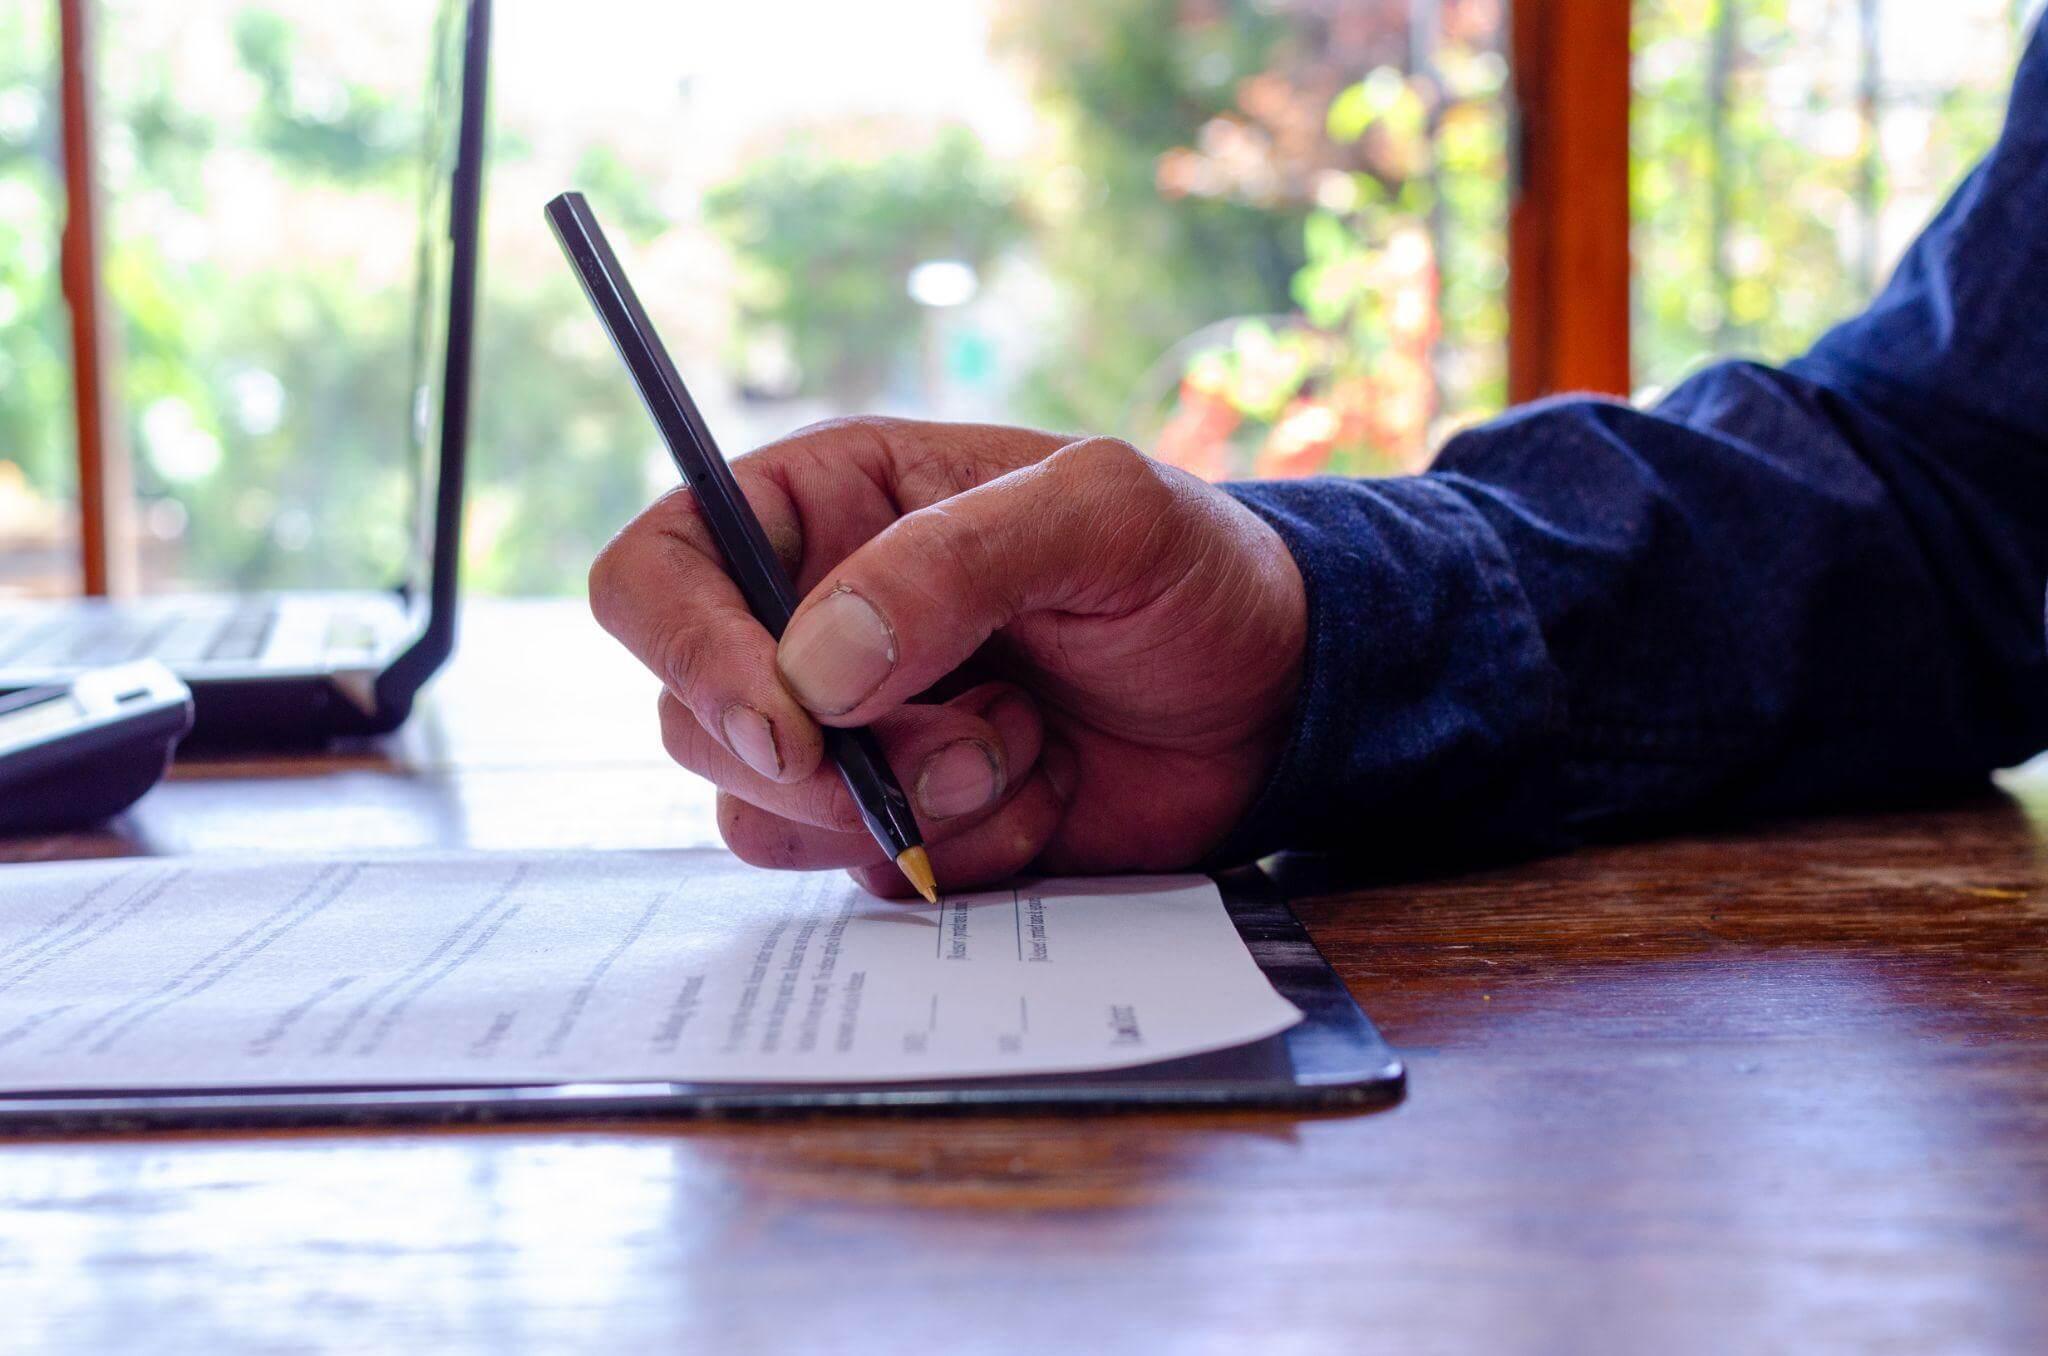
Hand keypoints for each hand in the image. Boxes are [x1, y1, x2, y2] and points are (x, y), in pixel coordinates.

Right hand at [589, 418, 1306, 896]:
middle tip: (965, 744)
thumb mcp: (1101, 515)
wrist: (1274, 695)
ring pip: (767, 818)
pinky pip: (865, 876)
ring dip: (909, 805)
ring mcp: (854, 735)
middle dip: (826, 762)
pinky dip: (964, 853)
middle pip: (695, 722)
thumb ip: (953, 562)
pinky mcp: (904, 823)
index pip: (658, 573)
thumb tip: (815, 669)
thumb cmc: (1190, 571)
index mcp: (825, 510)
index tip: (788, 724)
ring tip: (1026, 745)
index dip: (690, 653)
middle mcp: (813, 623)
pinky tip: (1048, 789)